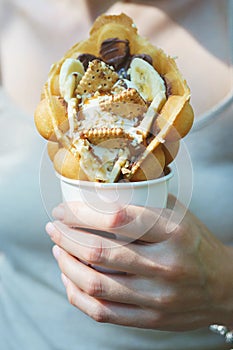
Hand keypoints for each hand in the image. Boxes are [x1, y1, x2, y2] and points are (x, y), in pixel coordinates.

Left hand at [46, 196, 232, 329]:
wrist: (225, 287)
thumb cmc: (195, 244)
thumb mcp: (179, 215)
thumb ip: (145, 204)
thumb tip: (98, 195)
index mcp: (174, 232)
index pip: (116, 218)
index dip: (80, 213)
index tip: (62, 210)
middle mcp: (166, 266)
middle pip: (99, 251)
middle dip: (65, 237)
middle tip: (53, 228)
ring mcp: (158, 297)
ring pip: (95, 284)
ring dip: (66, 264)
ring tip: (57, 250)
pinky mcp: (151, 319)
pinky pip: (102, 312)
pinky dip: (77, 294)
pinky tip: (70, 278)